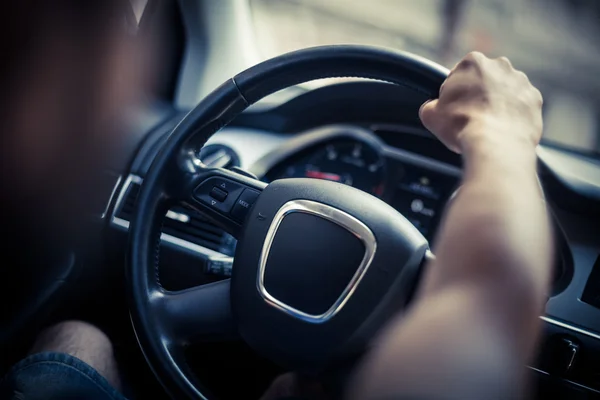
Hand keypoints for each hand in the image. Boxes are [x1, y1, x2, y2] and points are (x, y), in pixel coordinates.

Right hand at [419, 52, 542, 153]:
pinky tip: (504, 130)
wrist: (495, 144)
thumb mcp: (430, 115)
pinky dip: (514, 116)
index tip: (454, 109)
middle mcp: (500, 66)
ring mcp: (521, 82)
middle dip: (479, 95)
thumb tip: (432, 108)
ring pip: (506, 92)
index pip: (459, 75)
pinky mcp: (535, 100)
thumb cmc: (461, 126)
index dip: (455, 93)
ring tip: (489, 127)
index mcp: (473, 62)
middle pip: (485, 80)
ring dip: (498, 104)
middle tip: (471, 117)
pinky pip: (522, 106)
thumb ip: (430, 106)